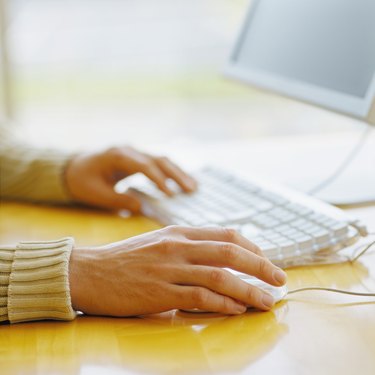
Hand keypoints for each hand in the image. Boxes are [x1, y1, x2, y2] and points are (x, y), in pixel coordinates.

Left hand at [65, 146, 196, 211]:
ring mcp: (136, 152)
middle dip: (176, 174)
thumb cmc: (82, 180)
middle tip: (191, 190)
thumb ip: (117, 200)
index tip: (170, 194)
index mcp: (118, 156)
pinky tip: (183, 183)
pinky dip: (172, 173)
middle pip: (158, 159)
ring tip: (193, 187)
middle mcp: (130, 150)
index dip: (158, 179)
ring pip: (162, 159)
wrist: (74, 167)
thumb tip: (139, 208)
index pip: (143, 166)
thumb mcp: (95, 193)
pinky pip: (159, 163)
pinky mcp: (139, 158)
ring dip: (178, 173)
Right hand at [69, 226, 286, 315]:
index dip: (252, 247)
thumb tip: (220, 257)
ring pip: (220, 276)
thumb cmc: (126, 258)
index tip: (265, 260)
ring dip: (249, 289)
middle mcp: (178, 246)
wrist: (90, 272)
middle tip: (280, 278)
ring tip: (268, 300)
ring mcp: (169, 268)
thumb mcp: (159, 241)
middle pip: (230, 252)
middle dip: (261, 266)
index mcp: (179, 231)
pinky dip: (224, 304)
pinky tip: (237, 309)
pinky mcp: (160, 292)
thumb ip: (188, 245)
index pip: (226, 234)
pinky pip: (200, 298)